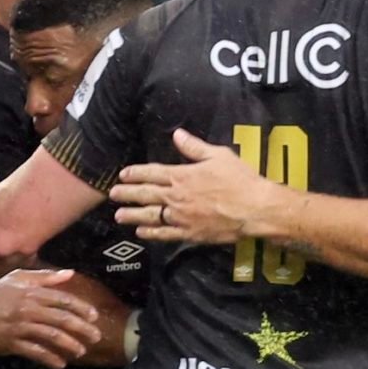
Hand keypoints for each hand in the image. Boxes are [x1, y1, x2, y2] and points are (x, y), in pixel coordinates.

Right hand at [0, 269, 100, 368]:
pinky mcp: (11, 342)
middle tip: (96, 337)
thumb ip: (44, 277)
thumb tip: (70, 273)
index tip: (94, 317)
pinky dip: (50, 358)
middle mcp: (28, 308)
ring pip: (51, 336)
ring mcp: (19, 326)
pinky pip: (35, 352)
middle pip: (61, 319)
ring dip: (69, 345)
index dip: (80, 308)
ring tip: (81, 351)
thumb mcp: (17, 279)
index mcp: (31, 292)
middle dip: (81, 328)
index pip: (62, 299)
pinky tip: (60, 364)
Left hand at [110, 128, 278, 243]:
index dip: (135, 173)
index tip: (123, 174)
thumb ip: (194, 147)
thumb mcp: (219, 156)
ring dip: (133, 215)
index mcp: (182, 176)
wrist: (255, 209)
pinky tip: (140, 233)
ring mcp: (181, 217)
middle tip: (113, 194)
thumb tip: (177, 134)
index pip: (152, 173)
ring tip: (119, 215)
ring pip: (150, 216)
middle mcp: (176, 197)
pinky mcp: (189, 233)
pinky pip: (165, 234)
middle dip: (127, 194)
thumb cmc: (239, 179)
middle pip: (145, 195)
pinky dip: (151, 233)